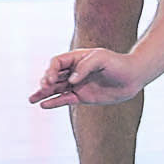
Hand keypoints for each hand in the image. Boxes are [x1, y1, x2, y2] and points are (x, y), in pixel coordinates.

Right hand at [31, 47, 147, 107]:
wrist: (132, 77)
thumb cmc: (117, 63)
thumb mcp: (101, 59)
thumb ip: (85, 67)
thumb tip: (72, 81)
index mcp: (77, 58)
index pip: (57, 63)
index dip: (51, 70)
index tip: (52, 79)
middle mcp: (75, 71)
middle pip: (53, 75)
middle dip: (45, 81)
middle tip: (44, 87)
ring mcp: (78, 84)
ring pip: (56, 89)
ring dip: (44, 93)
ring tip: (31, 99)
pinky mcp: (83, 96)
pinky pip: (65, 99)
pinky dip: (55, 102)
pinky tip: (44, 105)